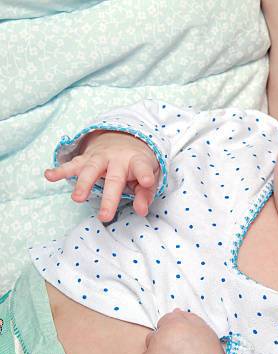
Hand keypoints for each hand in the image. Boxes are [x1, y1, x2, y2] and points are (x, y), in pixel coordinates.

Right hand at [44, 130, 159, 221]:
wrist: (124, 136)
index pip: (142, 167)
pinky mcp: (86, 158)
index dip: (145, 174)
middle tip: (105, 216)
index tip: (147, 181)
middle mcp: (117, 159)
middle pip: (114, 179)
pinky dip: (60, 170)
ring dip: (83, 184)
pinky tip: (49, 176)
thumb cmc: (138, 163)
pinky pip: (72, 164)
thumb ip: (145, 193)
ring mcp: (100, 158)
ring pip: (90, 170)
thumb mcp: (150, 175)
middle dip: (109, 198)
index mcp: (137, 161)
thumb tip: (141, 211)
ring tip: (77, 199)